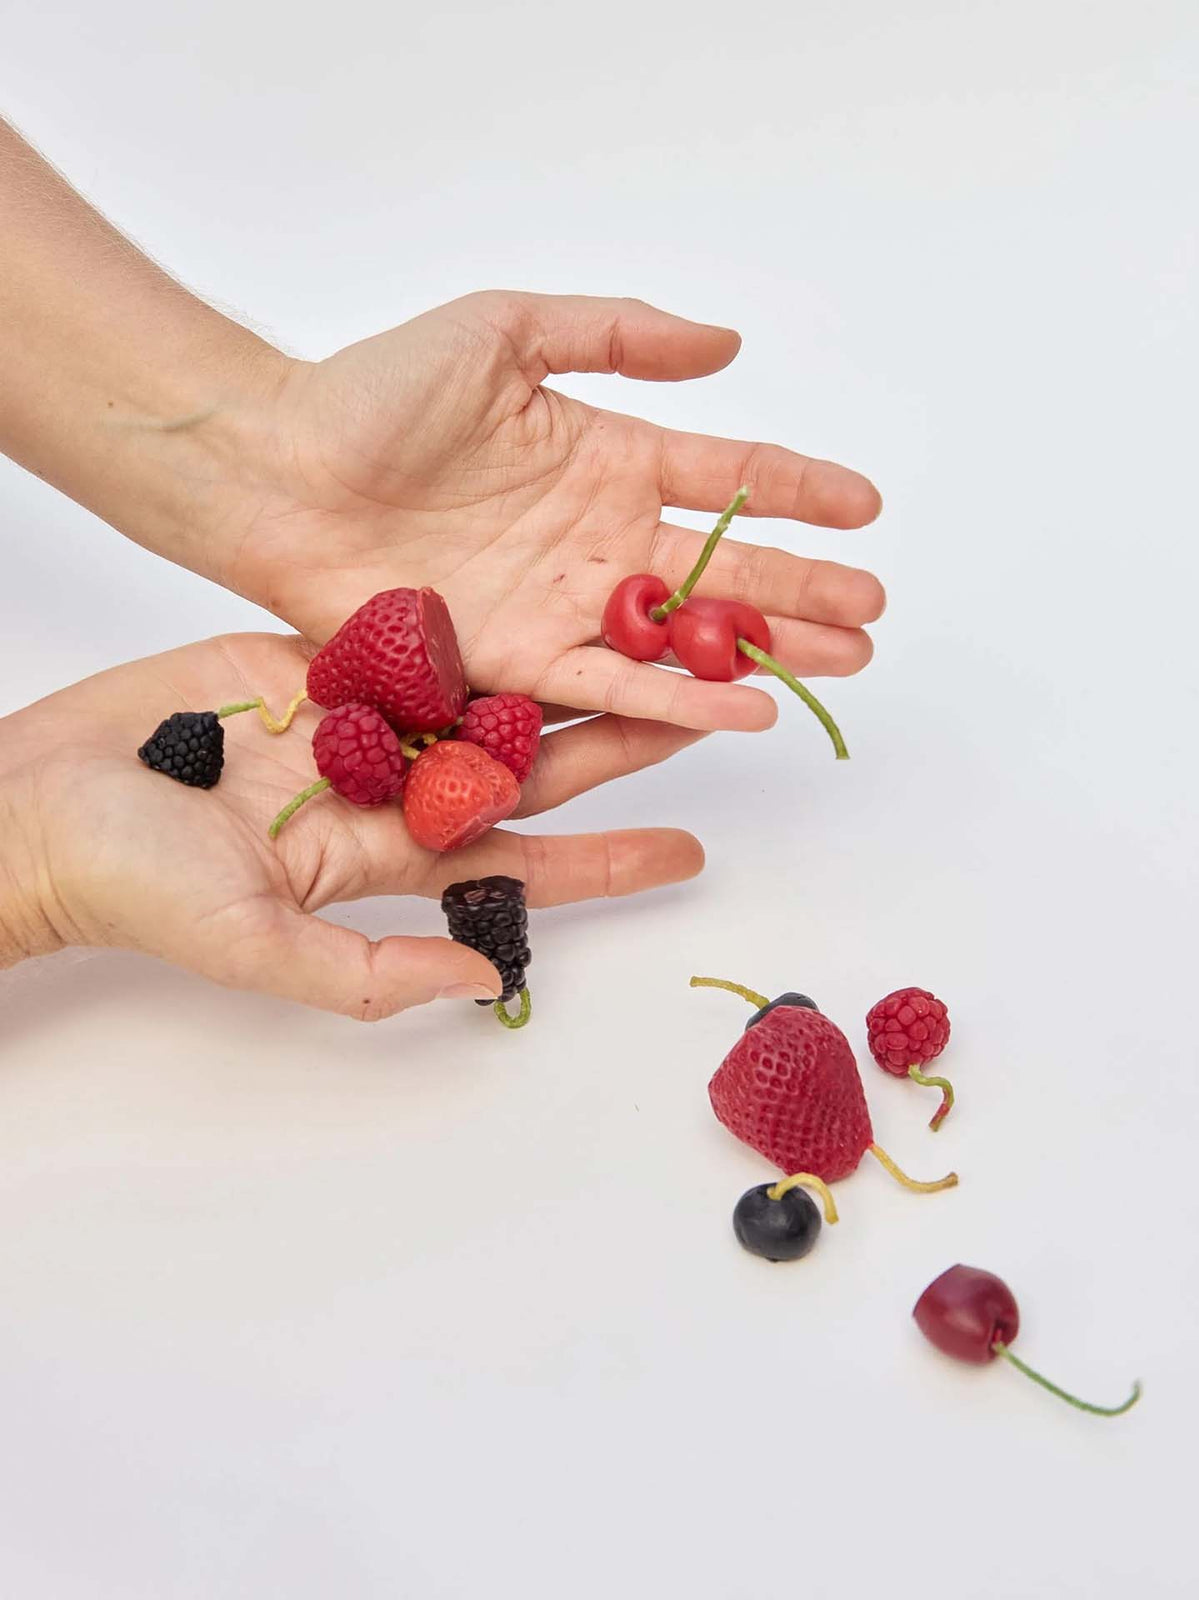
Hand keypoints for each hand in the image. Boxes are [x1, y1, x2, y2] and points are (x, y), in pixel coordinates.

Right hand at [0, 634, 702, 1016]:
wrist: (48, 798)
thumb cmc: (135, 883)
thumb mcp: (255, 944)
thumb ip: (367, 970)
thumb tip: (482, 981)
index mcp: (386, 862)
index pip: (523, 866)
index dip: (608, 862)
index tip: (690, 855)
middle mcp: (388, 793)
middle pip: (525, 768)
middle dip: (613, 748)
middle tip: (706, 720)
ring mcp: (357, 725)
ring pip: (484, 695)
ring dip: (564, 674)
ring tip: (649, 648)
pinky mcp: (318, 661)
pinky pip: (413, 640)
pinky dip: (477, 626)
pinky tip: (544, 596)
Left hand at [226, 292, 884, 731]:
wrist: (283, 471)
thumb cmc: (377, 393)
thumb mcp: (507, 332)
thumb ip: (619, 337)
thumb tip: (729, 345)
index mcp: (604, 457)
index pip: (723, 476)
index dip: (797, 490)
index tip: (865, 508)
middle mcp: (597, 539)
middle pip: (721, 570)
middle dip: (802, 591)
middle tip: (872, 615)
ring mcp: (563, 605)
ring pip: (685, 639)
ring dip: (765, 653)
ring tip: (843, 665)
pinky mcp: (519, 661)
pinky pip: (613, 687)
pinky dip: (680, 701)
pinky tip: (747, 708)